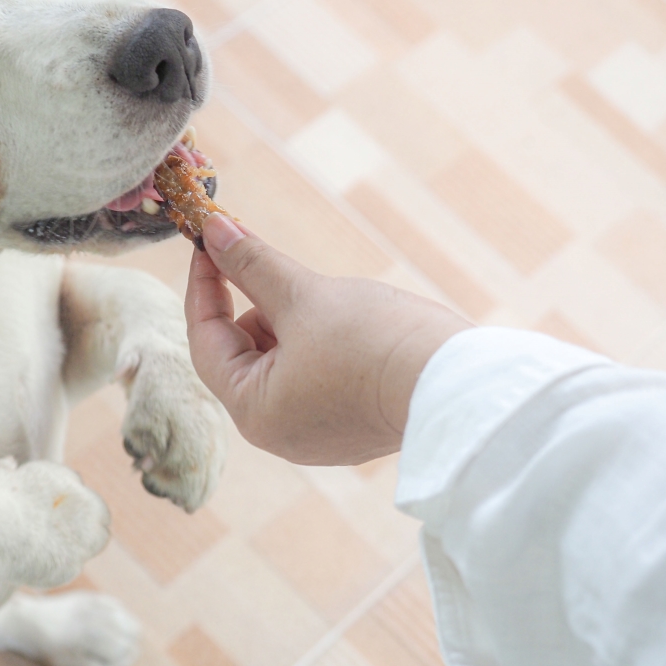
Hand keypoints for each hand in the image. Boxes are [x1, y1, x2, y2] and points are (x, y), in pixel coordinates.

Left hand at [185, 215, 470, 464]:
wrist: (461, 385)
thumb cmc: (377, 342)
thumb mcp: (305, 294)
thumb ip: (252, 264)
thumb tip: (213, 229)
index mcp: (255, 412)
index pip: (205, 341)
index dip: (204, 285)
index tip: (210, 241)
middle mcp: (279, 434)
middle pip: (242, 355)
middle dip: (254, 305)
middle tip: (271, 262)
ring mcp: (317, 435)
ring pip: (280, 365)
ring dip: (289, 322)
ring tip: (326, 301)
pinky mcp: (351, 428)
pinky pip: (314, 379)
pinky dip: (317, 345)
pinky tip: (349, 324)